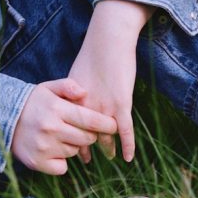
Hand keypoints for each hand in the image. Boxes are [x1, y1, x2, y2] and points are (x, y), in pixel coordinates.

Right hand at [11, 78, 117, 175]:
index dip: (107, 124)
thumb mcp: (48, 88)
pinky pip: (62, 167)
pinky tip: (54, 150)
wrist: (4, 120)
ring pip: (75, 152)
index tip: (113, 125)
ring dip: (74, 146)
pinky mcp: (38, 162)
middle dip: (90, 134)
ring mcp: (45, 147)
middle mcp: (51, 128)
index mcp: (57, 109)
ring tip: (62, 136)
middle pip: (87, 138)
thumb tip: (85, 92)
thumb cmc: (32, 103)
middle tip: (83, 129)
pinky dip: (62, 161)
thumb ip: (68, 86)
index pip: (91, 120)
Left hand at [67, 0, 151, 162]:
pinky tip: (128, 157)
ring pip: (104, 136)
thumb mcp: (76, 74)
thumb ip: (73, 92)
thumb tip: (72, 103)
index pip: (69, 127)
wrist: (109, 39)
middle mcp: (86, 107)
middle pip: (84, 135)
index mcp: (73, 100)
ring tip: (109, 156)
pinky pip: (125, 131)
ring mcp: (104, 107)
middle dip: (85, 148)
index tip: (69, 146)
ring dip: (107, 148)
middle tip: (85, 159)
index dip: (70, 137)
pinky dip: (127, 145)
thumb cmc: (94, 52)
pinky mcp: (121, 104)